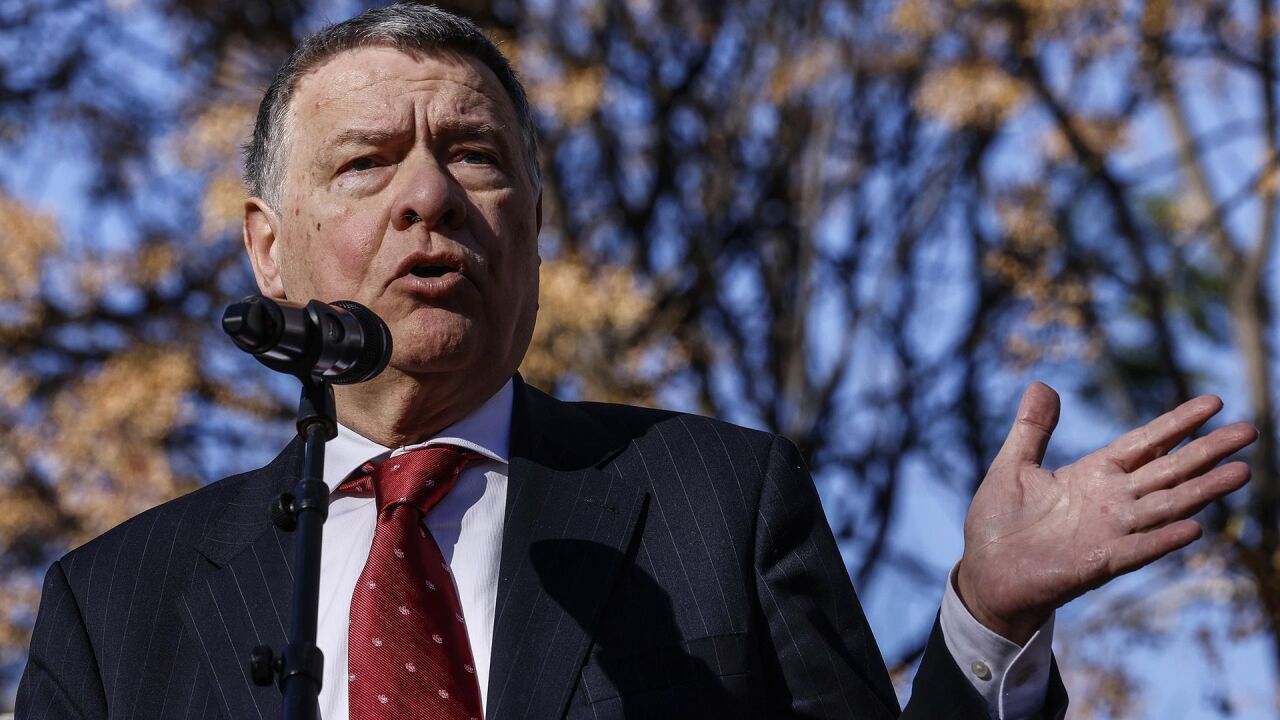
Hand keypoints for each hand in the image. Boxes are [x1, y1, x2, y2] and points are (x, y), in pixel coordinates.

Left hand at [955, 382, 1256, 643]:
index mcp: (1093, 474)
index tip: (1213, 402)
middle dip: (1207, 451)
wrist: (986, 574)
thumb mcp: (1012, 466)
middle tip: (1250, 431)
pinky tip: (1194, 528)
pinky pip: (1138, 549)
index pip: (1145, 443)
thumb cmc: (999, 523)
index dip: (1177, 423)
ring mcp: (1109, 532)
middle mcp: (1111, 501)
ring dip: (1203, 491)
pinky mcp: (1099, 563)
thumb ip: (1032, 429)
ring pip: (1166, 506)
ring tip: (1242, 472)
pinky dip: (1163, 539)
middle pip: (1168, 470)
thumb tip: (1042, 384)